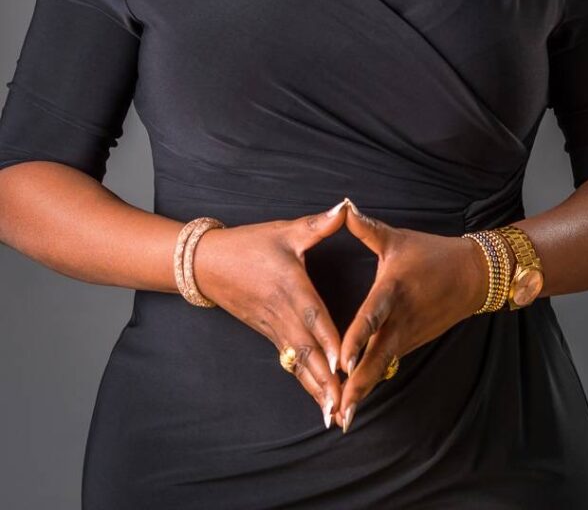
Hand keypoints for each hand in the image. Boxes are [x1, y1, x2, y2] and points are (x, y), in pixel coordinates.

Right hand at [192, 199, 351, 429]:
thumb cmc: (250, 244)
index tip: (342, 363)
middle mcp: (282, 312)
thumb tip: (345, 207)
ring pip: (299, 362)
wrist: (208, 263)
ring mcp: (274, 327)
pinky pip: (291, 362)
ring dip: (317, 389)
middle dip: (325, 379)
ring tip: (335, 415)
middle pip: (306, 350)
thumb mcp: (285, 230)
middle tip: (344, 406)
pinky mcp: (269, 335)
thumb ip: (319, 224)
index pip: (312, 316)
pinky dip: (306, 382)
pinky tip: (320, 402)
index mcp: (290, 285)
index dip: (327, 340)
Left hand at [332, 201, 487, 431]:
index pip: (372, 317)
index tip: (342, 362)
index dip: (357, 339)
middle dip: (358, 386)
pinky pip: (389, 364)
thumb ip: (366, 228)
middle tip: (338, 410)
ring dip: (364, 390)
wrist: (473, 275)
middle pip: (378, 358)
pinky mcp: (412, 343)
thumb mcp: (397, 238)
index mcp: (394, 290)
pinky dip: (373, 382)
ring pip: (383, 367)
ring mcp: (408, 335)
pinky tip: (356, 402)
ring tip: (342, 418)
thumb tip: (343, 207)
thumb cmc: (431, 254)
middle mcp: (401, 319)